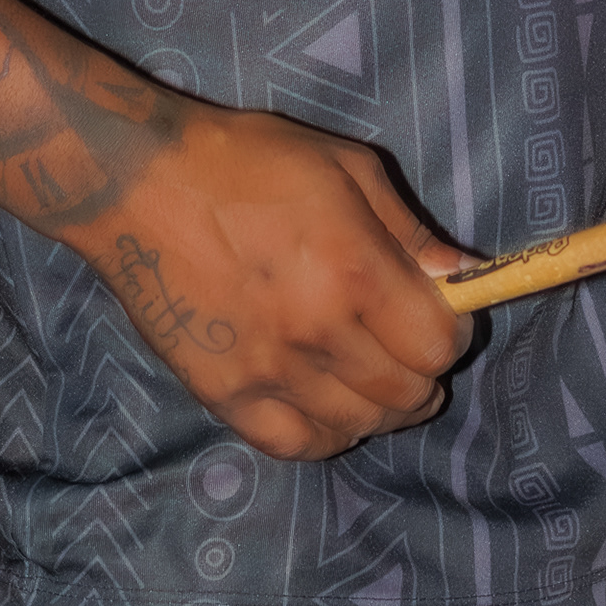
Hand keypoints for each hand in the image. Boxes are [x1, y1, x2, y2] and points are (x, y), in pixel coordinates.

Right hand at [84, 103, 474, 460]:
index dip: (454, 333)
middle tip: (408, 343)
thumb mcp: (346, 167)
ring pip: (358, 425)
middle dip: (424, 371)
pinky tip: (330, 405)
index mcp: (353, 270)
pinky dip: (327, 434)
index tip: (443, 314)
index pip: (438, 345)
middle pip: (406, 395)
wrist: (142, 185)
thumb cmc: (250, 160)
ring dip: (381, 406)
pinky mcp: (223, 396)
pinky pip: (296, 445)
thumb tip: (463, 276)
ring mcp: (267, 372)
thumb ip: (409, 229)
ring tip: (373, 373)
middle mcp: (316, 332)